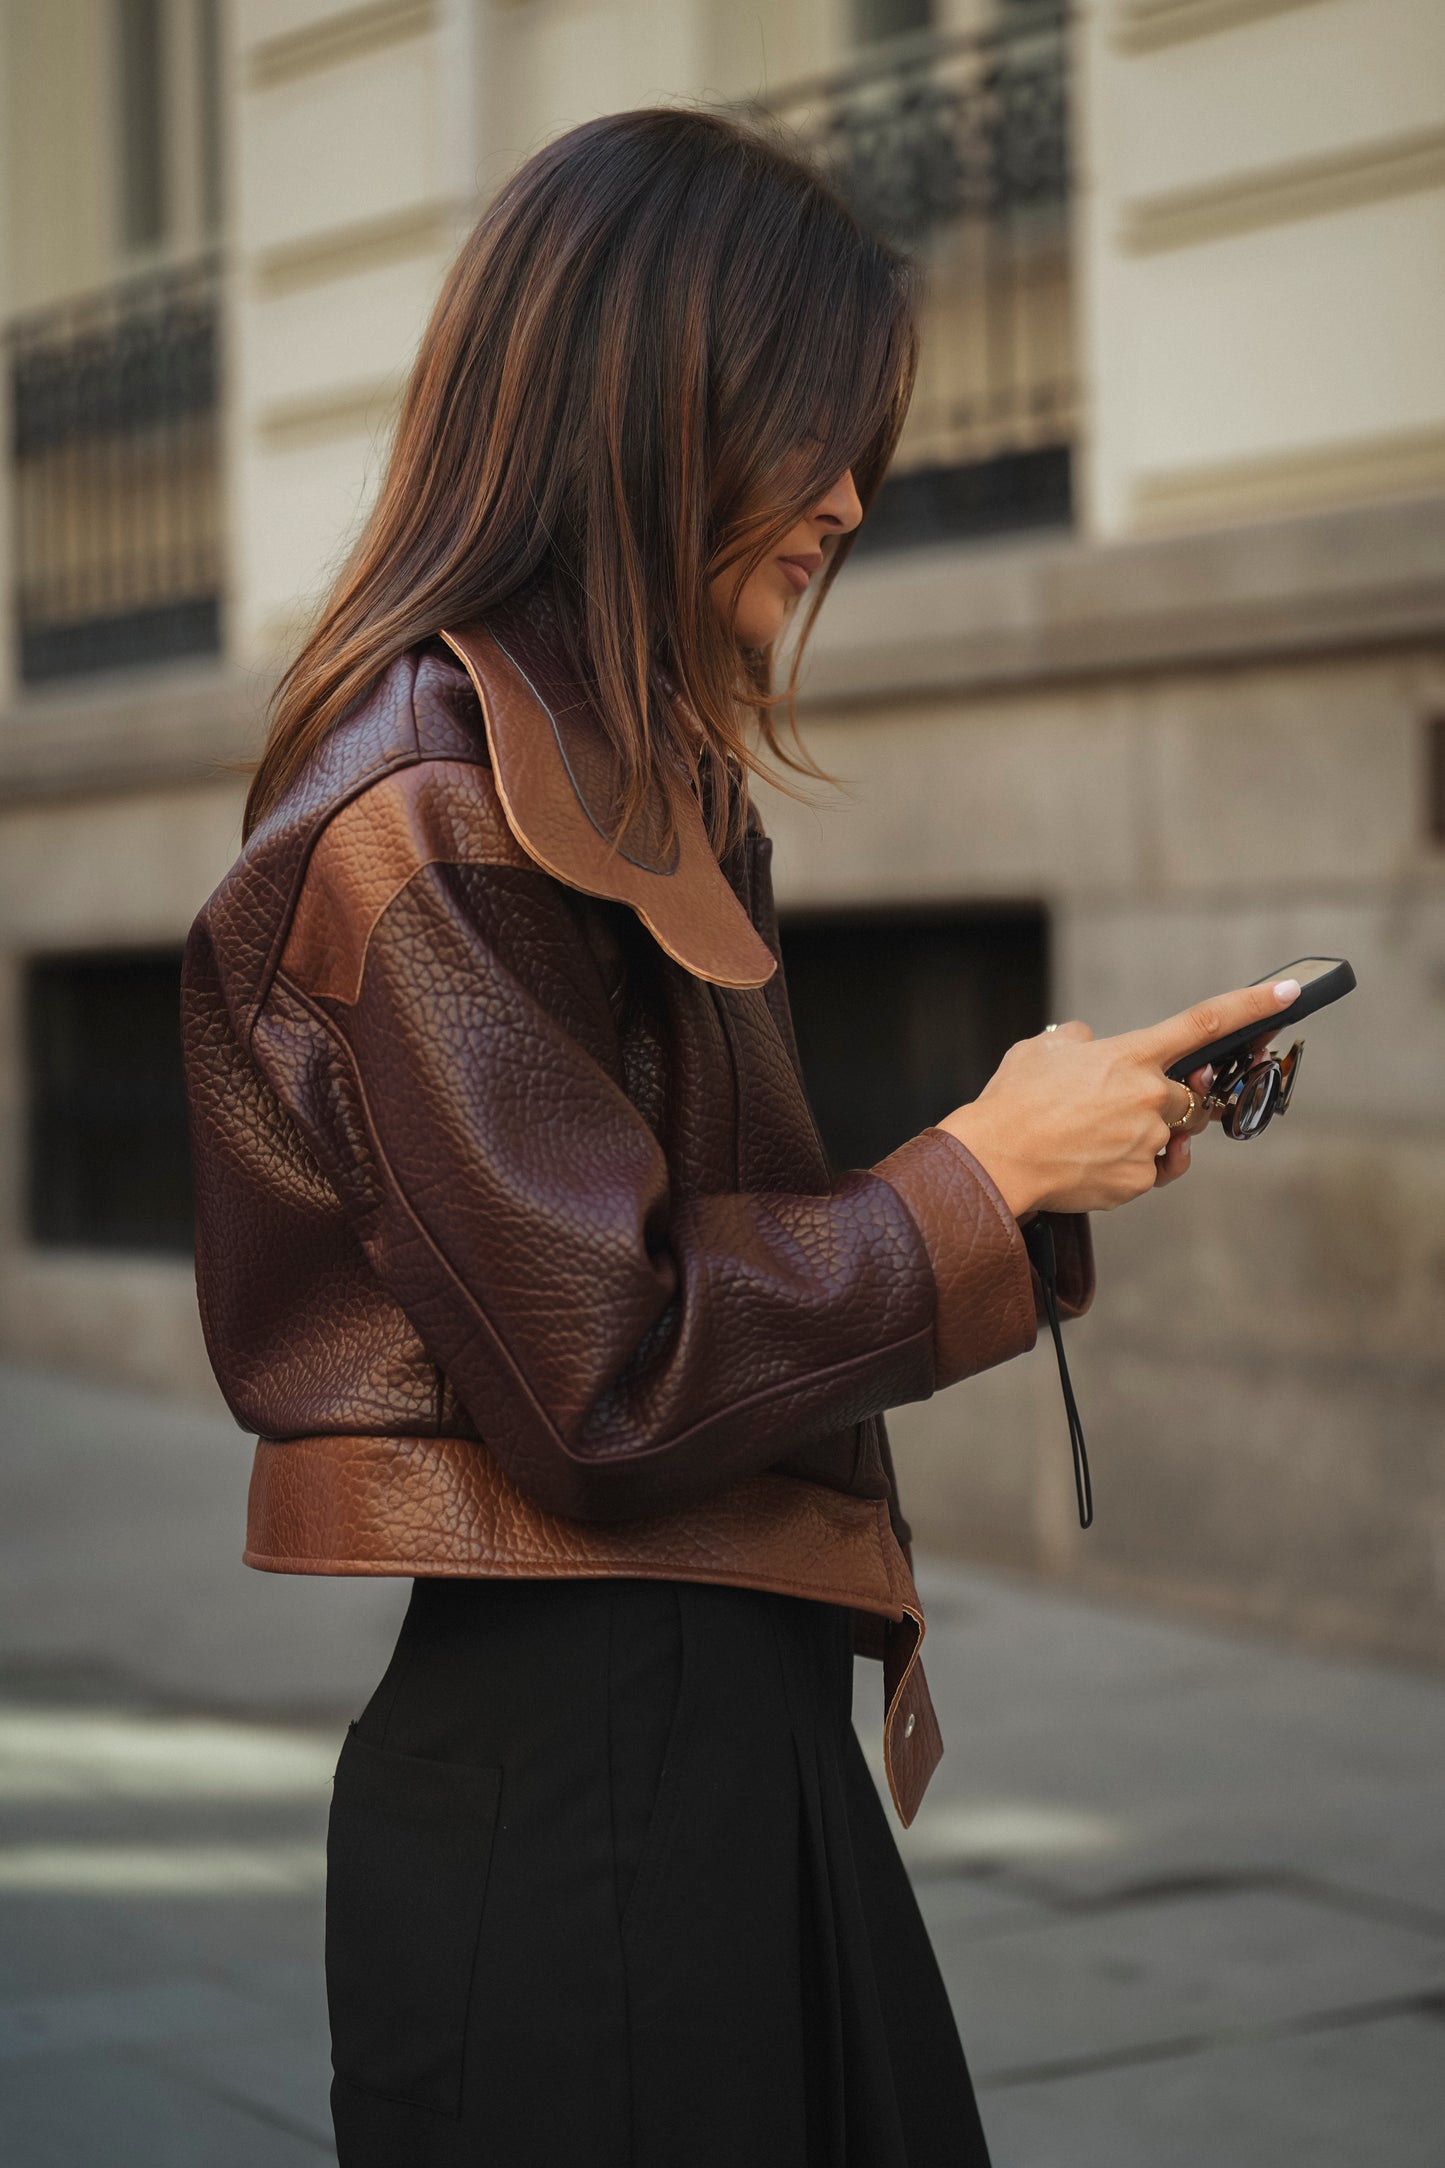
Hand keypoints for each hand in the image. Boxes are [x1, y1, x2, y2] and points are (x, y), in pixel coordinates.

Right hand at [937, 977, 1301, 1218]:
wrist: (993, 1161)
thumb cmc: (1011, 1103)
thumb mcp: (1039, 1051)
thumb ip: (1074, 1040)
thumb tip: (1086, 1040)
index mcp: (1131, 1056)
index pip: (1205, 1022)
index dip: (1253, 1005)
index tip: (1289, 992)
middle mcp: (1150, 1098)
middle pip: (1190, 1096)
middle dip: (1168, 1100)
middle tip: (1122, 1106)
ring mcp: (1148, 1142)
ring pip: (1171, 1137)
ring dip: (1145, 1134)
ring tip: (1093, 1136)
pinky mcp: (1138, 1182)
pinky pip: (1152, 1172)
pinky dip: (1129, 1166)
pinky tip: (1093, 1162)